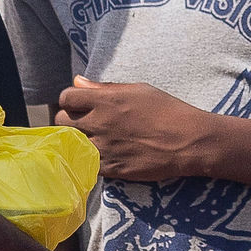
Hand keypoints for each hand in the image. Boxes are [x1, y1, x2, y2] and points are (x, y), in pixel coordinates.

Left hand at [55, 76, 221, 183]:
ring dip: (76, 141)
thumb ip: (105, 87)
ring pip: (70, 144)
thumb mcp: (138, 90)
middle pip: (62, 121)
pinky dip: (88, 159)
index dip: (70, 100)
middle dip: (69, 120)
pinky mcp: (111, 168)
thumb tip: (77, 81)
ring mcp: (103, 147)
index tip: (78, 105)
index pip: (66, 97)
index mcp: (105, 100)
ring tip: (90, 140)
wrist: (188, 141)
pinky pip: (85, 163)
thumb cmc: (167, 110)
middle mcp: (99, 123)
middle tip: (83, 123)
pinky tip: (100, 155)